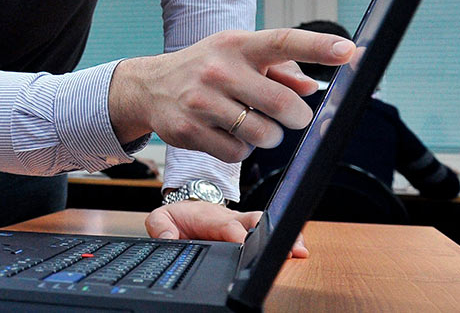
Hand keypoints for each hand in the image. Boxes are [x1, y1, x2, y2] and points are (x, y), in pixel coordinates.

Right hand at [107, 29, 355, 161]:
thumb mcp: (238, 56)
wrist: (148, 87)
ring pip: (263, 135)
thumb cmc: (205, 69)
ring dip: (267, 137)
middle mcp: (218, 69)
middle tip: (291, 118)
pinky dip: (240, 149)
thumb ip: (280, 69)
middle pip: (281, 105)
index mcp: (237, 45)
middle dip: (296, 118)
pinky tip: (226, 134)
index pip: (282, 42)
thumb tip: (310, 88)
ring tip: (251, 124)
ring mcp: (201, 100)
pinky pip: (237, 153)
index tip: (348, 51)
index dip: (318, 47)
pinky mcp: (189, 129)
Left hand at [146, 202, 307, 258]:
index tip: (243, 243)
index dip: (236, 234)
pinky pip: (269, 232)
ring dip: (281, 236)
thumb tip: (168, 238)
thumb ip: (160, 227)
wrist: (187, 210)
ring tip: (298, 249)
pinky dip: (284, 239)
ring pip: (266, 225)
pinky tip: (298, 249)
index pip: (226, 225)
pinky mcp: (250, 232)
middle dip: (266, 232)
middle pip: (253, 220)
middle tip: (282, 246)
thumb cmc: (179, 216)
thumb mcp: (161, 218)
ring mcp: (243, 224)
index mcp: (210, 216)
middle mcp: (231, 219)